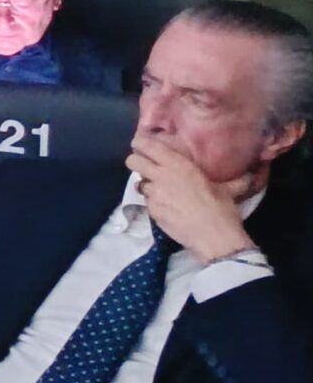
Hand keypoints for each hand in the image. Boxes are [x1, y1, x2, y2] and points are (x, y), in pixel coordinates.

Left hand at [130, 130, 254, 262]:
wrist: (215, 239)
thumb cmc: (222, 209)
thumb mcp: (226, 189)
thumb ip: (232, 178)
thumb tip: (250, 174)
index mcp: (178, 165)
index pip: (147, 145)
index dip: (141, 143)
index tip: (143, 144)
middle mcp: (161, 176)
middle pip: (132, 161)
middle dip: (137, 162)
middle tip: (148, 167)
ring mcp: (154, 195)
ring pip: (138, 183)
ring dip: (147, 185)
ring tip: (161, 191)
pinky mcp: (152, 212)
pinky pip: (148, 202)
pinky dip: (154, 203)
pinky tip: (168, 208)